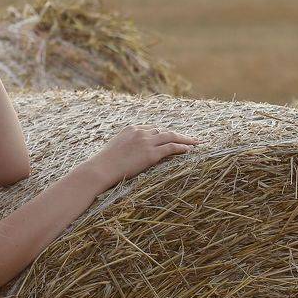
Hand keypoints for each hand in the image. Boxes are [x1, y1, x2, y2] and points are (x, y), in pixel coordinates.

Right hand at [82, 124, 201, 188]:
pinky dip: (182, 147)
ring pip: (171, 137)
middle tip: (189, 137)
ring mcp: (146, 142)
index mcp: (131, 128)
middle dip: (177, 134)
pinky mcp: (151, 154)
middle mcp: (140, 132)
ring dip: (185, 139)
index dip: (163, 133)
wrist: (101, 168)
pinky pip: (171, 148)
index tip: (171, 137)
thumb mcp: (115, 148)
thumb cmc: (104, 163)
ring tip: (195, 143)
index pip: (152, 128)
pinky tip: (189, 149)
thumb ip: (126, 146)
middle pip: (164, 131)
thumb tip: (129, 153)